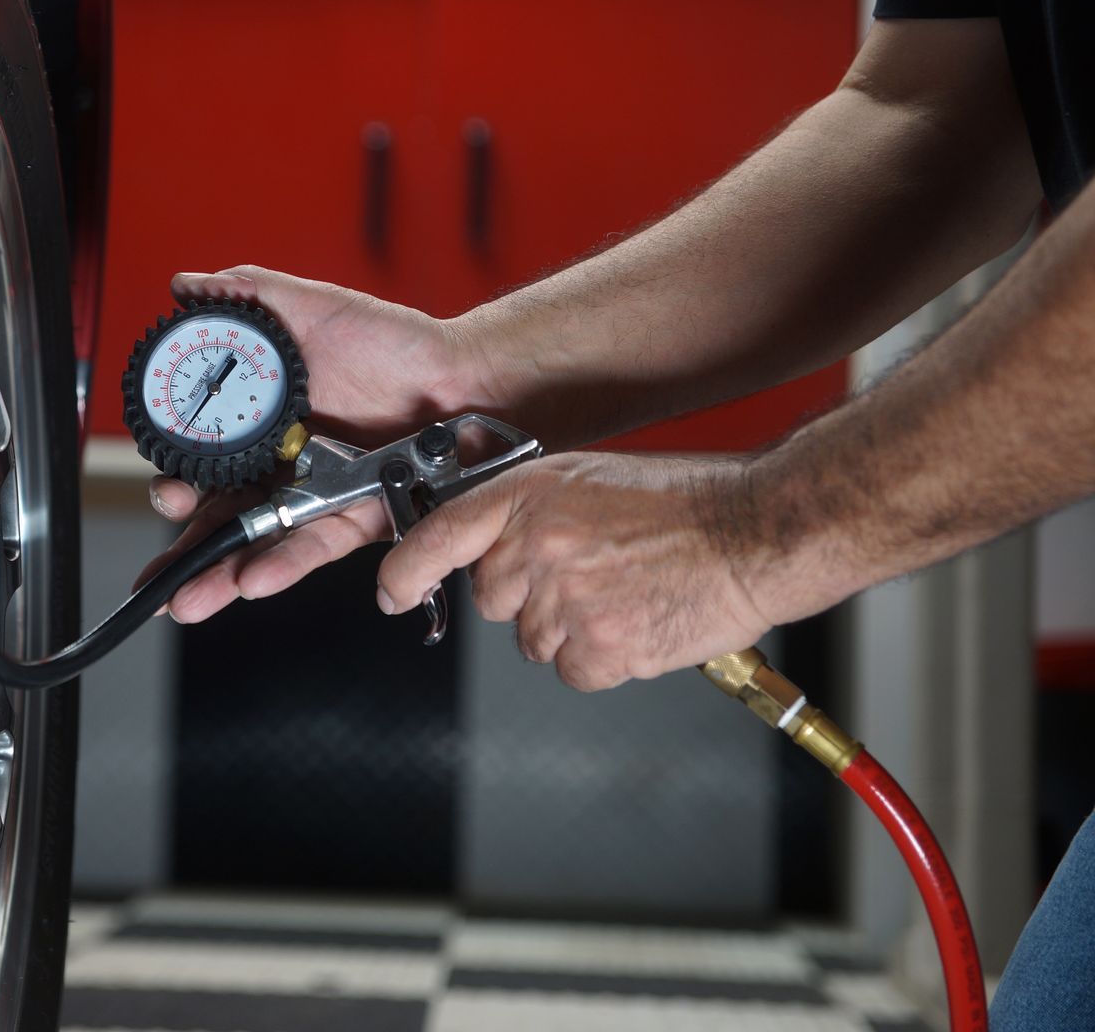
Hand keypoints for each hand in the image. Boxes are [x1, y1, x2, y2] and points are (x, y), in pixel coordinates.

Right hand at [141, 265, 506, 621]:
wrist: (462, 374)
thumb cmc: (391, 341)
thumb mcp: (310, 307)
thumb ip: (247, 295)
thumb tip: (184, 288)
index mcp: (263, 425)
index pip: (206, 463)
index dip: (178, 480)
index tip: (165, 489)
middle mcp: (284, 467)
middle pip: (223, 515)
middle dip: (186, 550)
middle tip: (164, 571)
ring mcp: (319, 496)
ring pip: (259, 542)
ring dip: (219, 576)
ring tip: (188, 600)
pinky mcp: (357, 518)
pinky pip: (315, 546)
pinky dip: (283, 564)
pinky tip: (252, 580)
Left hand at [376, 452, 802, 690]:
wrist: (757, 529)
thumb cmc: (687, 500)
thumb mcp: (590, 479)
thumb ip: (534, 512)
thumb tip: (500, 549)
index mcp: (530, 496)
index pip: (441, 534)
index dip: (407, 569)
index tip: (393, 592)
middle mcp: (538, 544)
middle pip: (493, 600)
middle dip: (528, 598)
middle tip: (587, 577)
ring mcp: (567, 598)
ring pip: (534, 641)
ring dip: (572, 631)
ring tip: (627, 594)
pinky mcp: (603, 645)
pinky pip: (574, 671)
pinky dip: (604, 660)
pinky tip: (641, 623)